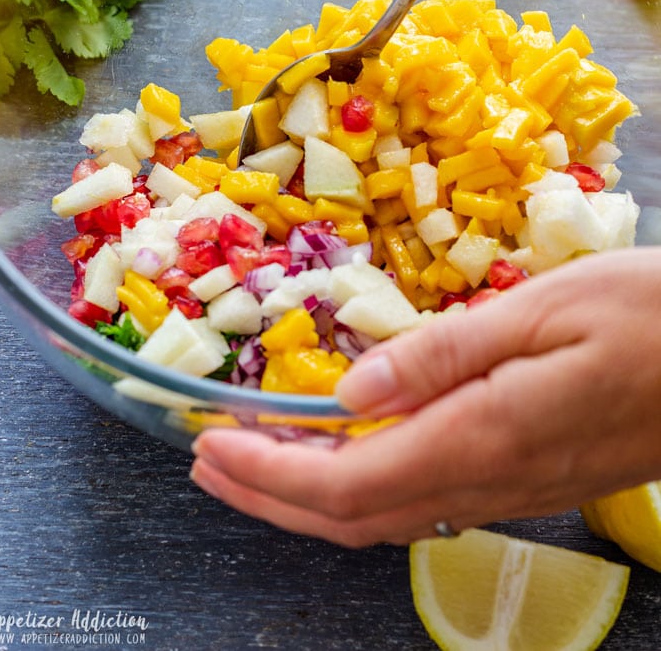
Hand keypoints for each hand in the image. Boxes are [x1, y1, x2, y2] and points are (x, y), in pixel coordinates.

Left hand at [191, 247, 660, 545]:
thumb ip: (441, 354)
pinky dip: (364, 485)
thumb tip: (349, 395)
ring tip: (259, 458)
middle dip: (270, 495)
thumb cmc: (648, 316)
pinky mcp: (532, 479)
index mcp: (482, 436)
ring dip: (310, 494)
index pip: (346, 483)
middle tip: (209, 461)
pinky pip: (426, 500)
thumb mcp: (541, 310)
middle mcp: (491, 480)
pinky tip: (350, 453)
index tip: (211, 448)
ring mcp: (514, 488)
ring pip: (387, 516)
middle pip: (354, 516)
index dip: (269, 475)